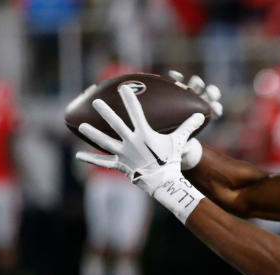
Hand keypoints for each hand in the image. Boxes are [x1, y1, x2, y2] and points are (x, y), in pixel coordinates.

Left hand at [75, 84, 203, 194]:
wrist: (164, 181)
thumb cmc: (172, 160)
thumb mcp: (180, 142)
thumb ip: (188, 127)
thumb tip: (202, 115)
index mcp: (145, 134)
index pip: (136, 112)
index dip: (129, 99)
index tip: (123, 88)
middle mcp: (131, 142)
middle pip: (116, 124)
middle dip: (106, 112)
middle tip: (96, 101)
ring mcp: (124, 154)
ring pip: (105, 142)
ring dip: (93, 133)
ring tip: (83, 125)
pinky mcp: (120, 165)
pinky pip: (103, 162)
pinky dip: (91, 159)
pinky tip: (78, 155)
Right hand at [167, 71, 220, 170]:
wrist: (159, 136)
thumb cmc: (174, 143)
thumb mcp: (179, 147)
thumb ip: (184, 148)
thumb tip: (185, 148)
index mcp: (203, 115)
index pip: (215, 110)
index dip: (217, 108)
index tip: (215, 108)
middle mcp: (197, 104)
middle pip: (209, 95)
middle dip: (212, 92)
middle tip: (209, 93)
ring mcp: (186, 95)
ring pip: (196, 85)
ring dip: (197, 83)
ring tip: (194, 84)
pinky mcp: (173, 90)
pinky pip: (176, 80)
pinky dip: (176, 77)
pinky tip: (174, 75)